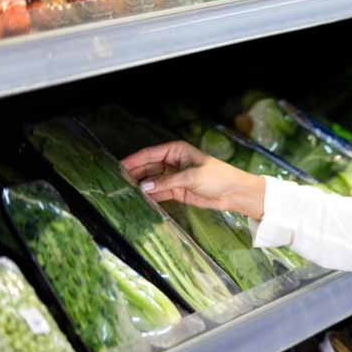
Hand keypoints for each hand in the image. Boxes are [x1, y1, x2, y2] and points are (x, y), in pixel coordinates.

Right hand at [121, 141, 265, 219]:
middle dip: (134, 174)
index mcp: (176, 151)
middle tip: (116, 182)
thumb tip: (145, 186)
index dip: (133, 160)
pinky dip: (150, 196)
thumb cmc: (218, 177)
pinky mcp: (177, 190)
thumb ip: (167, 182)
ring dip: (140, 186)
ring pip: (152, 181)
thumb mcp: (191, 177)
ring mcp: (174, 177)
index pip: (150, 154)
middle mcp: (172, 162)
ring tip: (123, 192)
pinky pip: (159, 192)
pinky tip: (139, 200)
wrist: (234, 193)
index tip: (118, 166)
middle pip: (148, 168)